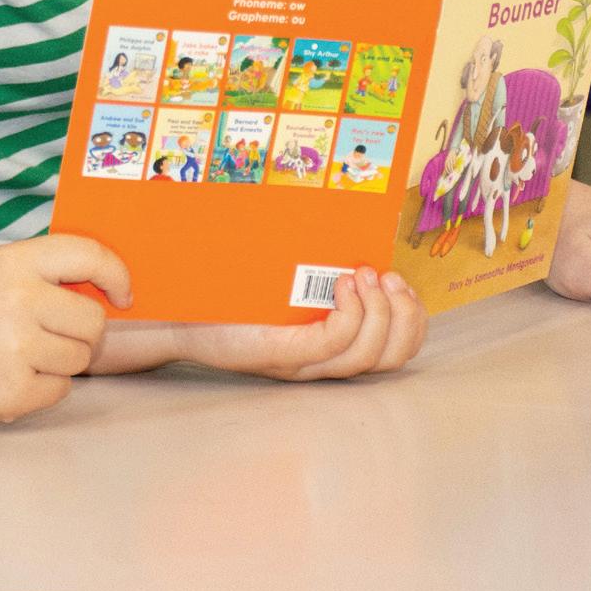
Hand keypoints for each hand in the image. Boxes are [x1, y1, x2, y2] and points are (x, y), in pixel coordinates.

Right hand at [0, 235, 130, 428]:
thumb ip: (45, 272)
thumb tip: (111, 288)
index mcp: (13, 262)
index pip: (88, 255)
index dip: (116, 275)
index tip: (123, 295)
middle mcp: (16, 300)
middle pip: (93, 320)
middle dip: (83, 332)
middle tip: (51, 334)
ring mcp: (14, 348)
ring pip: (80, 358)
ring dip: (61, 362)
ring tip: (20, 355)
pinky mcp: (11, 392)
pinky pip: (60, 391)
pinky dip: (42, 389)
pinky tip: (9, 377)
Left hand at [134, 267, 425, 380]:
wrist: (177, 311)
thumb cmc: (230, 292)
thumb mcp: (284, 277)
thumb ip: (317, 266)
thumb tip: (352, 227)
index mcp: (329, 346)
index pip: (395, 351)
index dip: (413, 320)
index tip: (402, 282)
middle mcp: (320, 362)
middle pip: (390, 357)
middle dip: (404, 317)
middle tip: (388, 278)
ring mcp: (300, 362)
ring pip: (366, 355)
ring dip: (378, 313)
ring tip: (364, 276)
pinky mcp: (277, 354)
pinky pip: (330, 347)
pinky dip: (349, 317)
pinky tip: (344, 288)